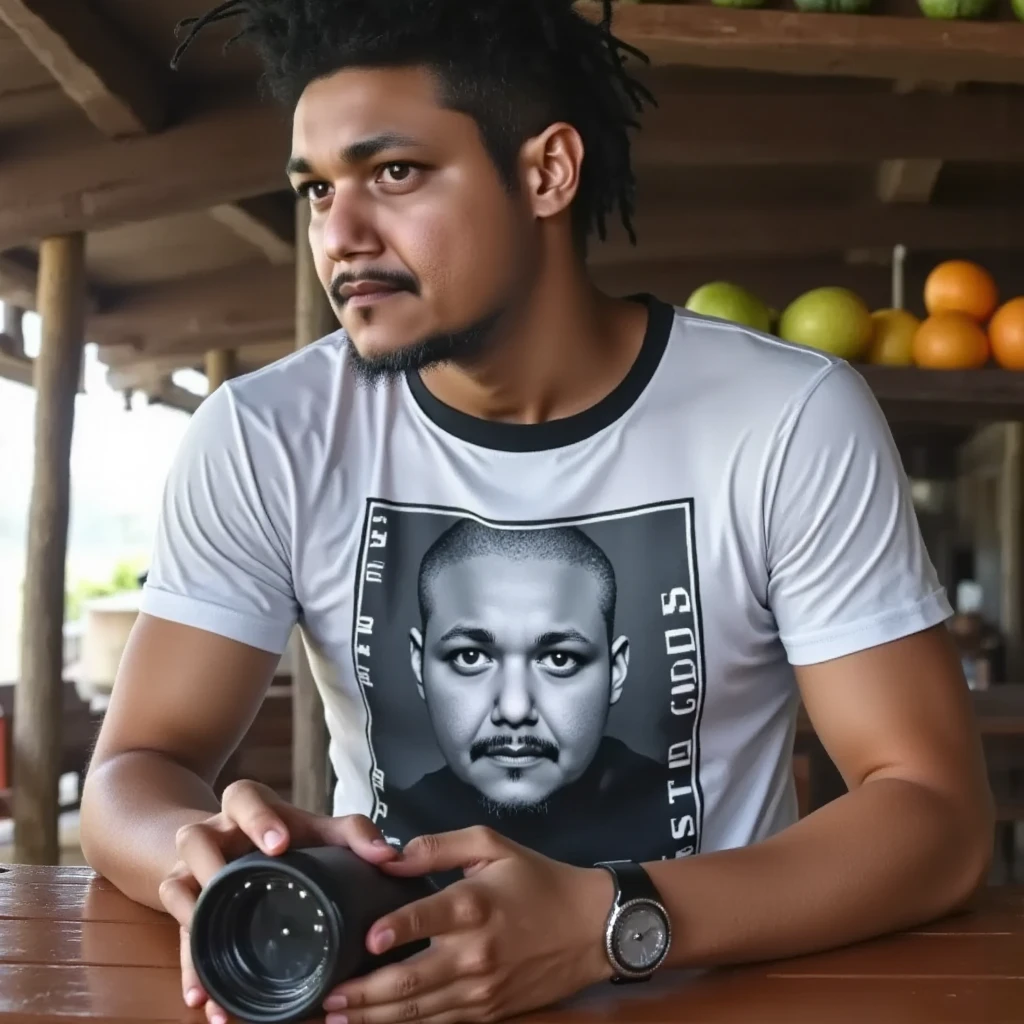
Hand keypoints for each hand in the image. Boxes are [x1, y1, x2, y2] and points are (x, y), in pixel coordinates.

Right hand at [157, 779, 398, 1023]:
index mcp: (246, 807)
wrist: (233, 842)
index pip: (245, 799)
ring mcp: (190, 870)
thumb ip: (354, 835)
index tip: (279, 844)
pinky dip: (191, 967)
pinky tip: (204, 996)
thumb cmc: (285, 835)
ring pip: (177, 890)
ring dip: (193, 924)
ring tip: (213, 953)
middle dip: (212, 863)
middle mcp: (211, 835)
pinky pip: (181, 935)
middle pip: (195, 839)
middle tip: (229, 882)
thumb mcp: (318, 828)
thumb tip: (389, 856)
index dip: (259, 819)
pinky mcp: (182, 907)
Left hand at [322, 826, 614, 1023]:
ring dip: (375, 1018)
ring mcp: (480, 990)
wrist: (592, 927)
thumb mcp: (492, 845)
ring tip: (337, 1018)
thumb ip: (438, 846)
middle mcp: (474, 954)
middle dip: (362, 994)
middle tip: (326, 997)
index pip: (424, 918)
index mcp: (473, 905)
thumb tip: (390, 857)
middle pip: (409, 982)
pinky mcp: (488, 1012)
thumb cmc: (538, 880)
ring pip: (418, 1012)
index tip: (364, 939)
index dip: (392, 930)